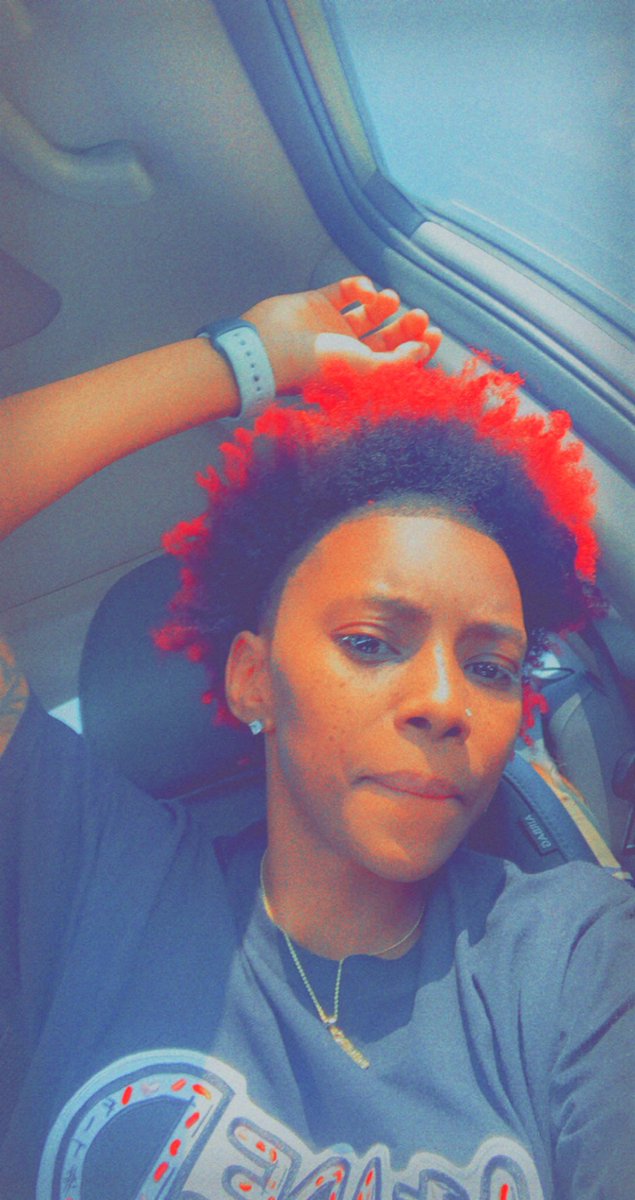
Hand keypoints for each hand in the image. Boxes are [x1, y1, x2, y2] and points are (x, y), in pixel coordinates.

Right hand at [244, 276, 441, 393]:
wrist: (266, 349)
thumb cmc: (314, 368)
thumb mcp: (364, 371)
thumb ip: (399, 363)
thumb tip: (424, 349)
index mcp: (359, 374)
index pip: (396, 361)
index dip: (418, 348)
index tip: (434, 334)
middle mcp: (347, 352)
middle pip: (388, 337)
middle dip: (407, 326)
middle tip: (419, 316)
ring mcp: (331, 327)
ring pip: (369, 312)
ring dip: (385, 303)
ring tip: (388, 301)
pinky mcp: (315, 303)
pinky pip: (345, 290)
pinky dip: (360, 286)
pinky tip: (365, 291)